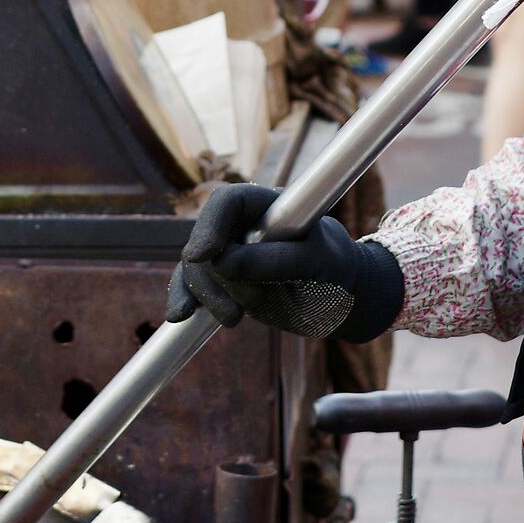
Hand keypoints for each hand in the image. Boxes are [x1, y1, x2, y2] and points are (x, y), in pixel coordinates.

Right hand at [165, 183, 404, 340]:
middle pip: (205, 239)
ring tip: (234, 319)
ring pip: (196, 267)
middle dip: (210, 275)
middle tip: (234, 312)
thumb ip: (278, 260)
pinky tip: (180, 315)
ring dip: (206, 294)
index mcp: (269, 206)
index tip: (203, 256)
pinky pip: (194, 285)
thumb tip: (225, 262)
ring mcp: (231, 252)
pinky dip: (187, 299)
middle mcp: (243, 225)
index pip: (229, 203)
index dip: (211, 225)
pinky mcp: (224, 280)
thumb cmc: (338, 270)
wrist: (343, 299)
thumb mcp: (320, 263)